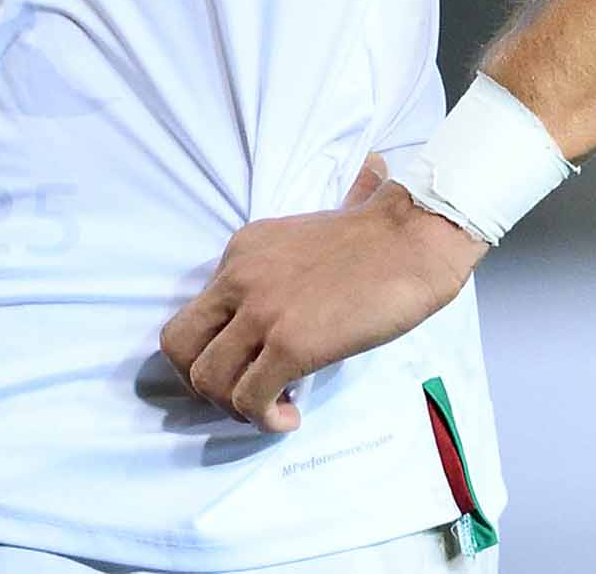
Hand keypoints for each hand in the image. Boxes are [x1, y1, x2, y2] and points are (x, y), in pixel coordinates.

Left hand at [158, 153, 487, 433]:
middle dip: (203, 381)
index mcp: (241, 252)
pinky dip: (264, 419)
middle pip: (178, 346)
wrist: (417, 237)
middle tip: (242, 393)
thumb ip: (304, 234)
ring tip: (272, 409)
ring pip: (206, 380)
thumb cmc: (385, 233)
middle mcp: (238, 278)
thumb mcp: (320, 221)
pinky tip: (291, 415)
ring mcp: (261, 312)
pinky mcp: (290, 345)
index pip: (196, 311)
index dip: (215, 349)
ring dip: (234, 408)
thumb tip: (365, 177)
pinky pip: (249, 399)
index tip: (248, 363)